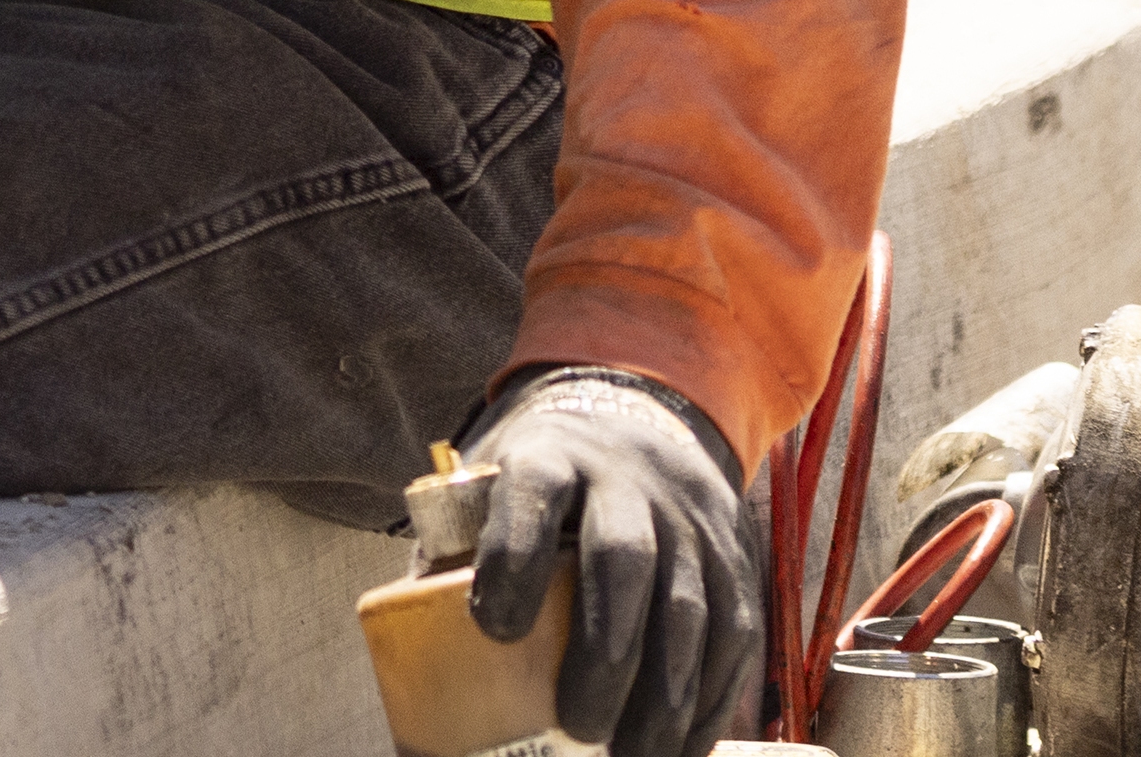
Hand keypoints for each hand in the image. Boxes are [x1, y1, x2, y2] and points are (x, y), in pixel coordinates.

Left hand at [464, 367, 760, 756]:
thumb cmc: (540, 481)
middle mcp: (627, 479)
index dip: (515, 556)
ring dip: (664, 694)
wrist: (637, 418)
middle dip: (602, 649)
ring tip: (632, 754)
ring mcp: (689, 517)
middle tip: (576, 724)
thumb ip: (452, 551)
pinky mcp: (735, 556)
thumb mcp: (490, 484)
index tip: (493, 628)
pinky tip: (682, 744)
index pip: (533, 492)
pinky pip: (734, 631)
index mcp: (550, 455)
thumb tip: (405, 647)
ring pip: (689, 604)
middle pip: (622, 558)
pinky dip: (711, 696)